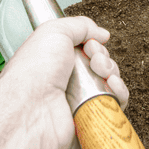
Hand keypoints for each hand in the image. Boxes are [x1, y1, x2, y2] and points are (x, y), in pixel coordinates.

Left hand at [0, 16, 128, 148]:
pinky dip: (119, 95)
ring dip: (113, 75)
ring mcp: (81, 105)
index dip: (95, 46)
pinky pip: (115, 108)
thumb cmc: (34, 72)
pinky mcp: (92, 123)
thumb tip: (102, 34)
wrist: (30, 111)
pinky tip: (111, 88)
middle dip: (104, 60)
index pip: (88, 52)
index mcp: (58, 64)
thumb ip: (80, 25)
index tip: (90, 46)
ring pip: (111, 87)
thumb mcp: (54, 32)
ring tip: (103, 75)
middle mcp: (68, 84)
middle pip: (103, 68)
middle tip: (94, 62)